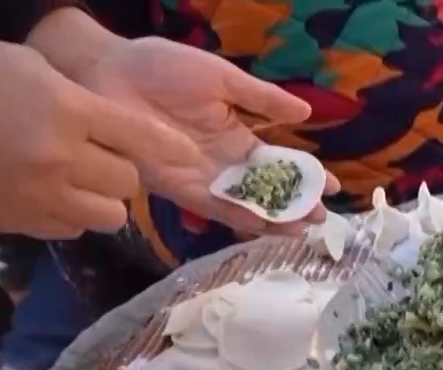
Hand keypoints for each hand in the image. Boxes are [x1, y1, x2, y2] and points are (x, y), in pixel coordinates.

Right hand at [0, 30, 189, 237]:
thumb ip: (76, 102)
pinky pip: (68, 229)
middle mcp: (59, 159)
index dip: (170, 149)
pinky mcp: (14, 224)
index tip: (189, 157)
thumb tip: (109, 131)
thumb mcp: (28, 67)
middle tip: (98, 155)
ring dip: (99, 198)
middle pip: (127, 184)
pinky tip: (45, 192)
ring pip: (104, 216)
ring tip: (73, 178)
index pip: (142, 138)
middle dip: (119, 170)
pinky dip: (68, 214)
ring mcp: (36, 197)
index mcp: (66, 110)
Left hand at [73, 37, 337, 236]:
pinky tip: (260, 224)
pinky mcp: (175, 185)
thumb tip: (305, 115)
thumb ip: (261, 99)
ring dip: (270, 218)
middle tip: (321, 219)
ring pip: (242, 204)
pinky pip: (210, 205)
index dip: (304, 175)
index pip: (277, 162)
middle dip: (293, 205)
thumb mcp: (222, 78)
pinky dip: (235, 216)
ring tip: (299, 230)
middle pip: (264, 190)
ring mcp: (199, 176)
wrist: (110, 73)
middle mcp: (220, 162)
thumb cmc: (163, 67)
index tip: (332, 187)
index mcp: (234, 134)